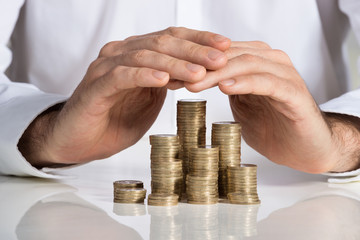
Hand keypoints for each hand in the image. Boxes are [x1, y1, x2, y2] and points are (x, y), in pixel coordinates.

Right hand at [18, 27, 230, 166]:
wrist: (79, 140)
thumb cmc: (115, 119)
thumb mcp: (150, 99)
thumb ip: (167, 83)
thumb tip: (197, 71)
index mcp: (137, 54)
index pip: (172, 38)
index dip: (200, 39)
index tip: (226, 46)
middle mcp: (121, 54)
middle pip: (162, 42)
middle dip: (194, 50)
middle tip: (220, 57)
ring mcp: (106, 68)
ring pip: (144, 56)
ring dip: (174, 63)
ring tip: (198, 72)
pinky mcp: (95, 87)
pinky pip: (122, 76)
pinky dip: (144, 75)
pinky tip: (163, 79)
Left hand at [185, 41, 359, 172]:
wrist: (306, 149)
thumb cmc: (273, 127)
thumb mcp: (242, 106)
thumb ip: (227, 88)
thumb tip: (196, 81)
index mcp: (257, 63)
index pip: (221, 54)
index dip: (195, 62)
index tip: (170, 73)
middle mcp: (271, 62)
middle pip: (231, 55)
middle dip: (202, 66)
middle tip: (177, 77)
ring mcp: (284, 75)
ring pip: (247, 64)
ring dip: (218, 73)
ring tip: (195, 84)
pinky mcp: (295, 93)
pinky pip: (267, 82)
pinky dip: (245, 82)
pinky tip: (226, 87)